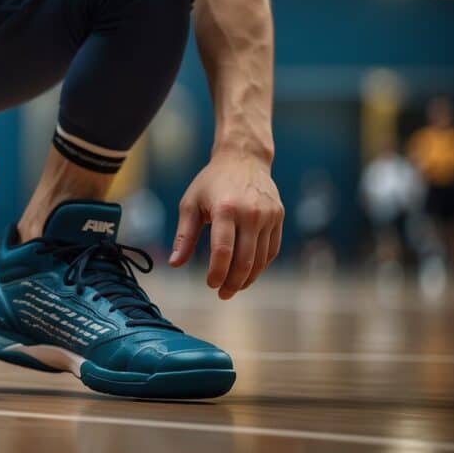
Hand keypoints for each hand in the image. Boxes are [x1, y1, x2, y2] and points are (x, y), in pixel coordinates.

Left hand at [167, 149, 282, 298]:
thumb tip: (175, 264)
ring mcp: (268, 216)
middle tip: (222, 294)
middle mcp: (251, 213)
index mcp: (226, 209)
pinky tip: (248, 273)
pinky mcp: (278, 217)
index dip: (217, 273)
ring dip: (248, 278)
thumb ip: (185, 235)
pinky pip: (272, 250)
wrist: (243, 159)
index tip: (210, 284)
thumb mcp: (191, 204)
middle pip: (244, 260)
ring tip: (234, 288)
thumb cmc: (212, 183)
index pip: (223, 251)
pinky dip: (261, 266)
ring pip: (261, 259)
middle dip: (232, 282)